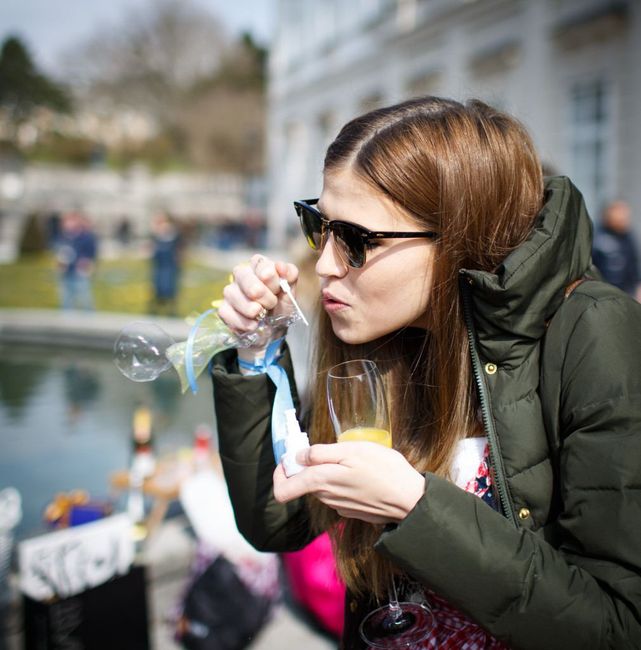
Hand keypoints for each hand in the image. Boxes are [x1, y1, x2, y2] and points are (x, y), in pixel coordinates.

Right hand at [218, 254, 298, 335]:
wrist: (273, 332)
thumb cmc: (280, 307)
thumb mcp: (290, 292)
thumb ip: (290, 276)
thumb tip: (280, 265)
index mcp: (258, 267)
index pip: (258, 262)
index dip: (268, 275)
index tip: (277, 289)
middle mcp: (241, 275)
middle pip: (242, 275)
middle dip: (259, 292)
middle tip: (271, 304)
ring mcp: (230, 292)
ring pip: (233, 294)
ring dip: (251, 308)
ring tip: (262, 315)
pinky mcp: (224, 309)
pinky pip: (227, 312)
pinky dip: (243, 322)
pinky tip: (253, 325)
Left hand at [273, 442, 425, 523]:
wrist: (411, 500)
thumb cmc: (384, 470)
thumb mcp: (352, 450)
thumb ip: (321, 453)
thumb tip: (297, 456)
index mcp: (321, 481)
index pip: (283, 491)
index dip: (280, 474)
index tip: (288, 459)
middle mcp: (325, 497)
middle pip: (303, 483)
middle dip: (308, 466)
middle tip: (327, 449)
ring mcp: (338, 506)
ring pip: (321, 486)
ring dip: (328, 472)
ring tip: (350, 459)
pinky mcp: (350, 510)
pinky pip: (337, 493)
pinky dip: (341, 481)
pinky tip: (361, 473)